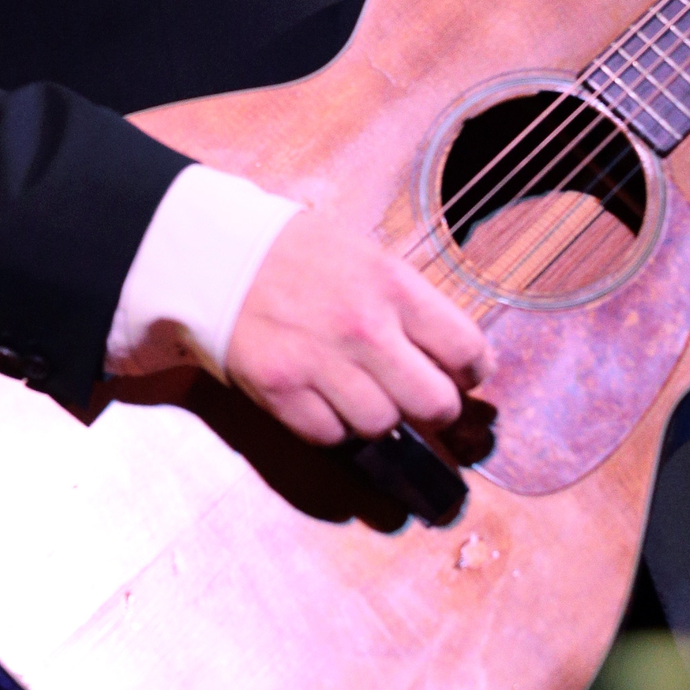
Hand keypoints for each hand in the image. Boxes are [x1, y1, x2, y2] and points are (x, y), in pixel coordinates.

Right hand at [224, 209, 490, 446]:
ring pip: (383, 425)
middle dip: (437, 409)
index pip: (464, 348)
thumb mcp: (365, 255)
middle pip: (435, 403)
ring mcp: (321, 364)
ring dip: (381, 417)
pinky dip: (335, 427)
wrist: (216, 254)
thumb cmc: (298, 252)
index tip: (465, 375)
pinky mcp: (282, 393)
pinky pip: (331, 437)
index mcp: (393, 285)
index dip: (473, 370)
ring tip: (366, 394)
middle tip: (425, 401)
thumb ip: (407, 302)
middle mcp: (364, 328)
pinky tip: (326, 399)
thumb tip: (453, 354)